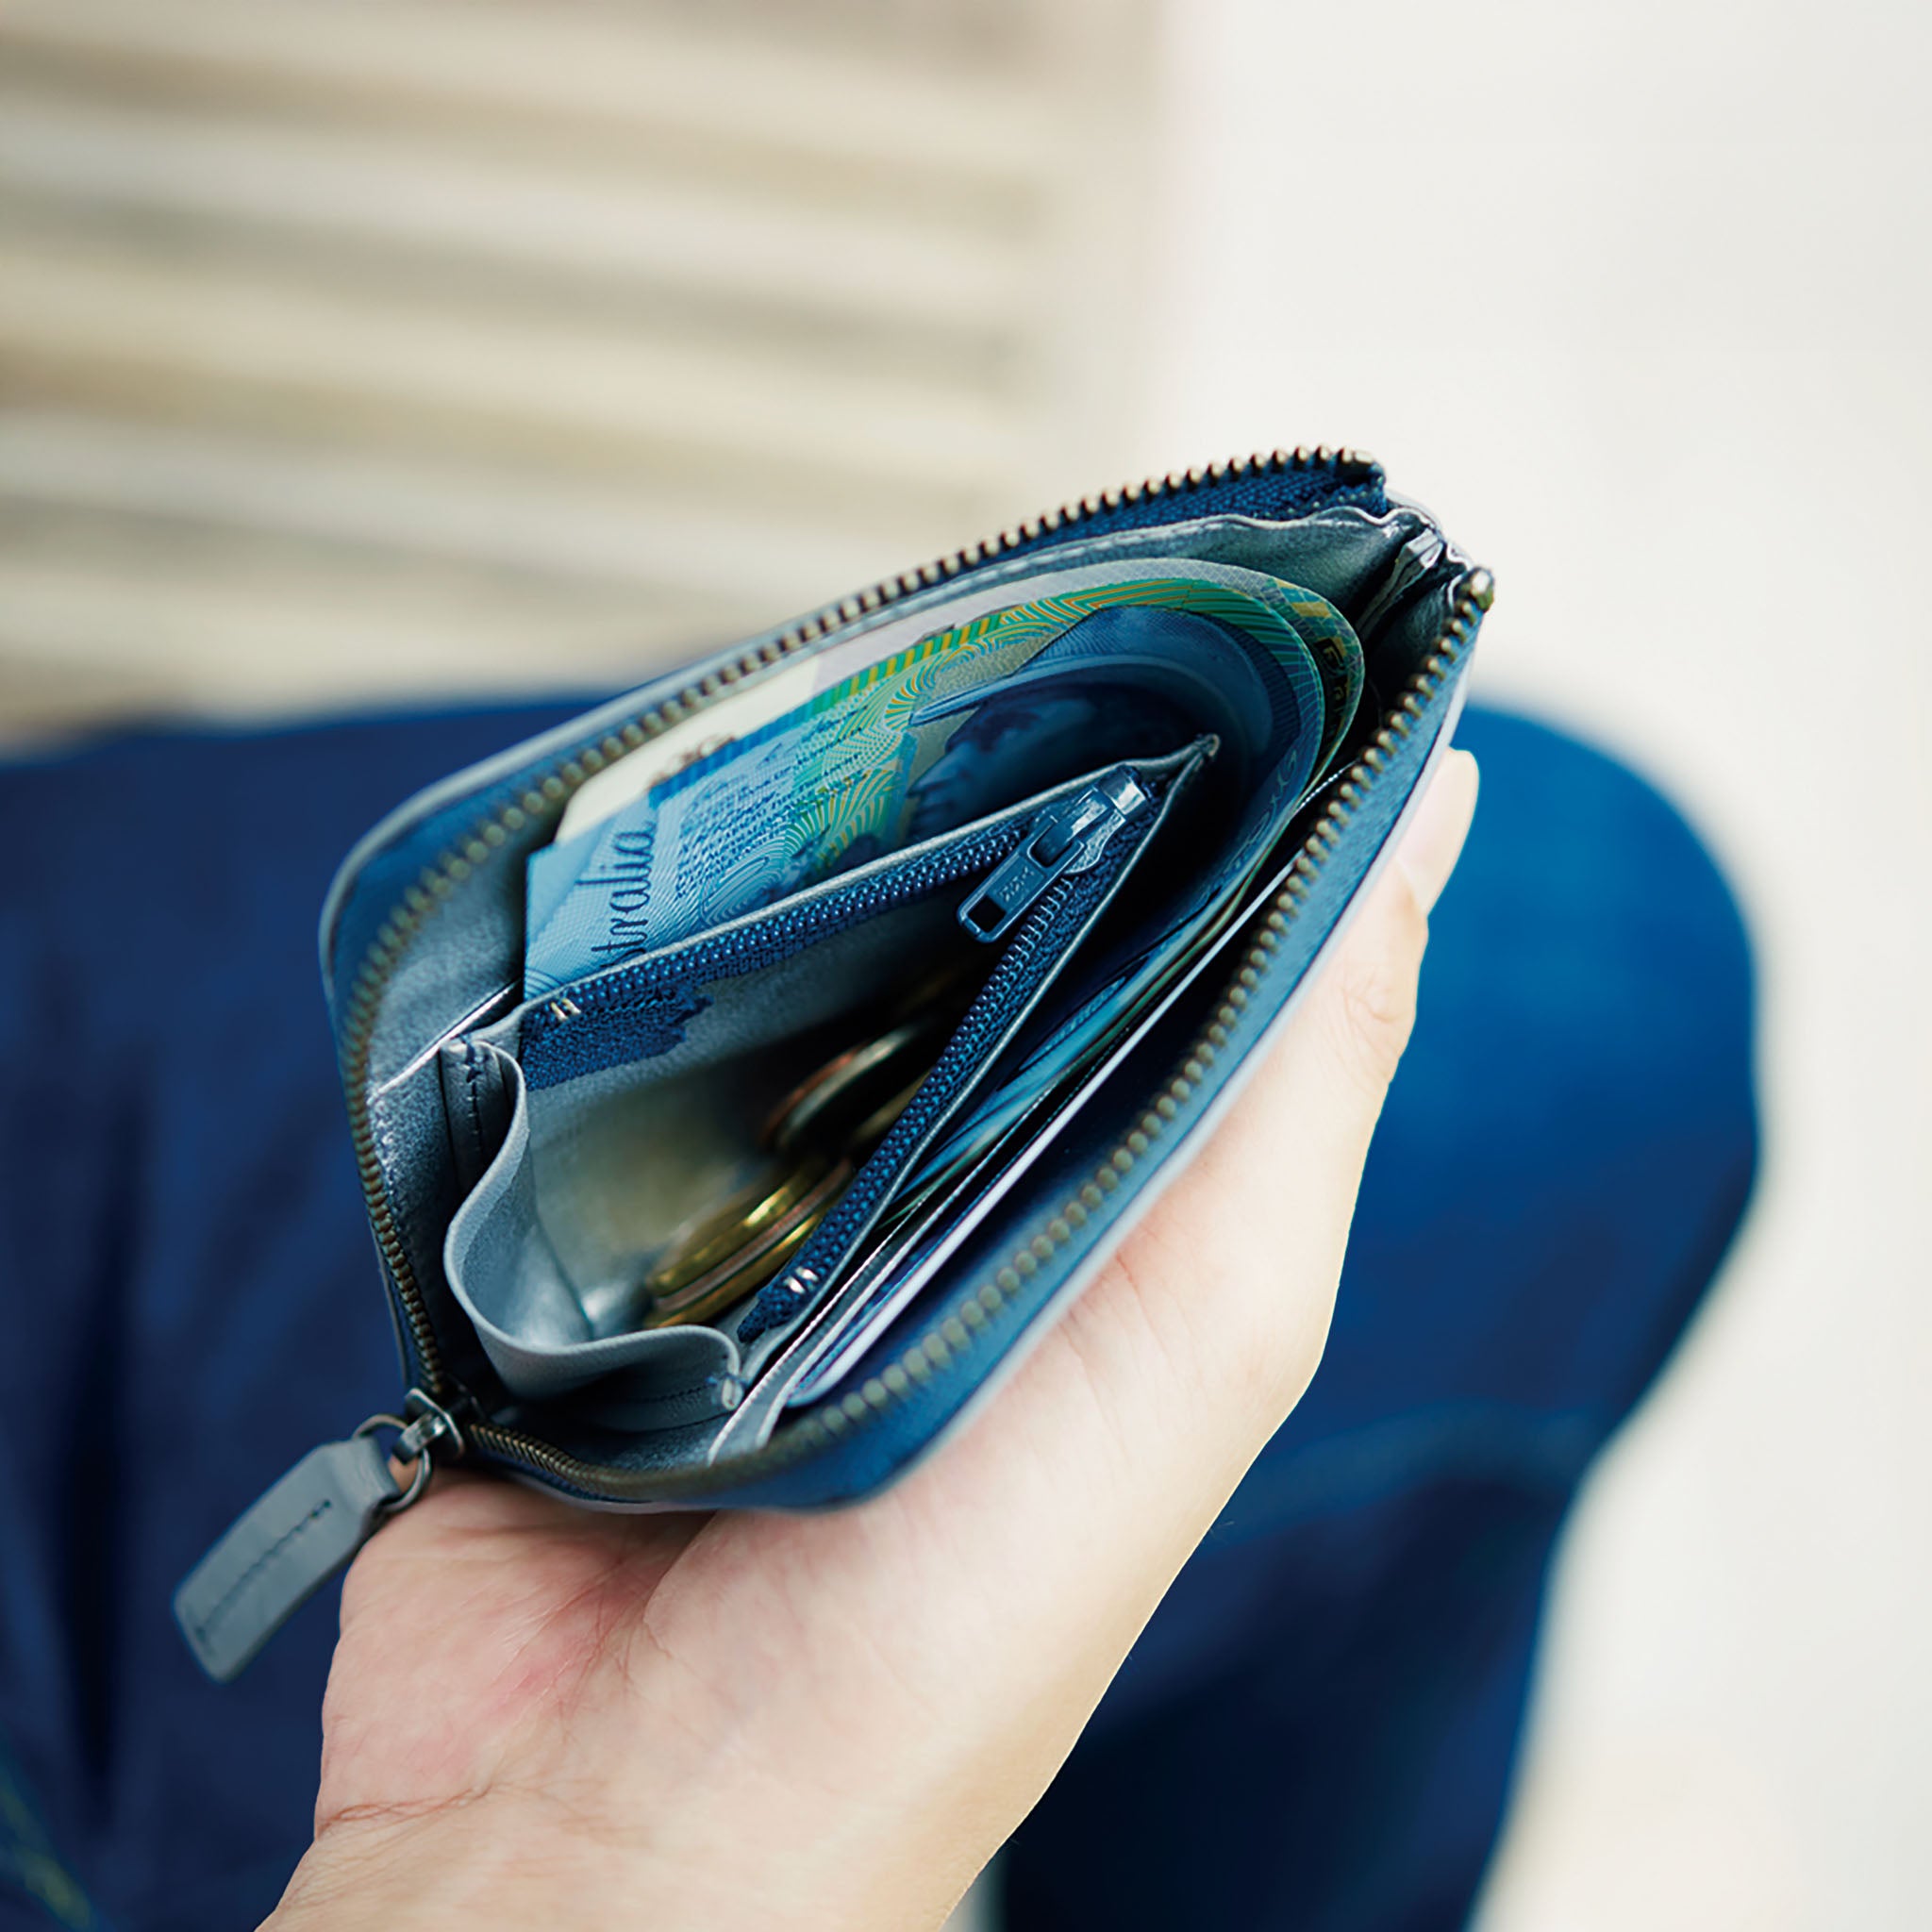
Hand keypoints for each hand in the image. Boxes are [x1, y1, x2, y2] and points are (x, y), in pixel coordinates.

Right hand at [268, 752, 1478, 1931]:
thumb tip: (1440, 814)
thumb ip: (1297, 1081)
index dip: (1180, 774)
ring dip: (777, 876)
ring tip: (772, 725)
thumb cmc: (946, 1627)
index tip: (1174, 600)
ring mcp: (743, 1194)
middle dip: (955, 797)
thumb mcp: (1201, 1332)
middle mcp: (927, 1178)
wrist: (622, 1832)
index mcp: (1087, 1195)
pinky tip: (611, 876)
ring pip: (776, 970)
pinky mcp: (579, 1222)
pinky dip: (610, 974)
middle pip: (954, 931)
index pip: (1152, 930)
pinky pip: (599, 1056)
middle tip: (940, 634)